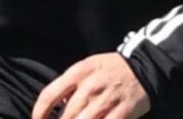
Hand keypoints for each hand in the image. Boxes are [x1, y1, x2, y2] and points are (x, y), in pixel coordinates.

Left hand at [32, 52, 149, 118]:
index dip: (39, 113)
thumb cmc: (111, 69)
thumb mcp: (88, 67)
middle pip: (66, 116)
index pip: (49, 95)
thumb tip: (58, 107)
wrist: (144, 67)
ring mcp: (107, 100)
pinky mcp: (123, 112)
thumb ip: (71, 85)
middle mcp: (90, 86)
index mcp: (78, 72)